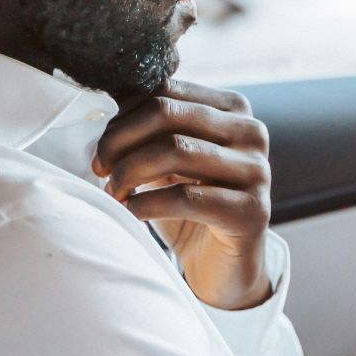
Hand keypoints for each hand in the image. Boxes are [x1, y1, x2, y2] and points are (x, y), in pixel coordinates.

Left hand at [92, 79, 272, 309]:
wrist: (222, 265)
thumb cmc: (191, 206)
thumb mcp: (169, 159)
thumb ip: (148, 126)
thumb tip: (110, 93)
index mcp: (233, 109)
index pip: (166, 91)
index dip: (124, 116)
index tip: (102, 147)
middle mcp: (251, 132)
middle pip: (168, 113)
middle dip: (121, 140)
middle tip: (100, 167)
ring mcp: (256, 171)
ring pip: (176, 150)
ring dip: (130, 171)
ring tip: (113, 191)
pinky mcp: (251, 211)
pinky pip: (186, 198)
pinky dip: (147, 203)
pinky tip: (132, 211)